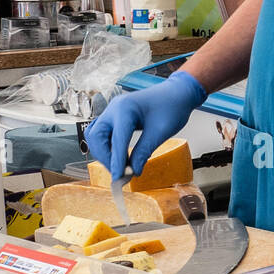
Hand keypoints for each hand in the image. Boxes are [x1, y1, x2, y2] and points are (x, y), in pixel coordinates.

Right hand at [84, 72, 205, 179]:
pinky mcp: (114, 117)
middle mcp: (114, 108)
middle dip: (106, 158)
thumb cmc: (172, 107)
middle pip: (97, 138)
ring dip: (104, 153)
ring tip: (120, 167)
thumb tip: (133, 171)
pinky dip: (107, 147)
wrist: (176, 94)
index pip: (116, 140)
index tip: (119, 178)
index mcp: (125, 108)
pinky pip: (102, 134)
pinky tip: (119, 156)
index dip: (116, 162)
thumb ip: (144, 151)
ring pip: (96, 137)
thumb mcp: (160, 132)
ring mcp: (112, 112)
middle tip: (120, 174)